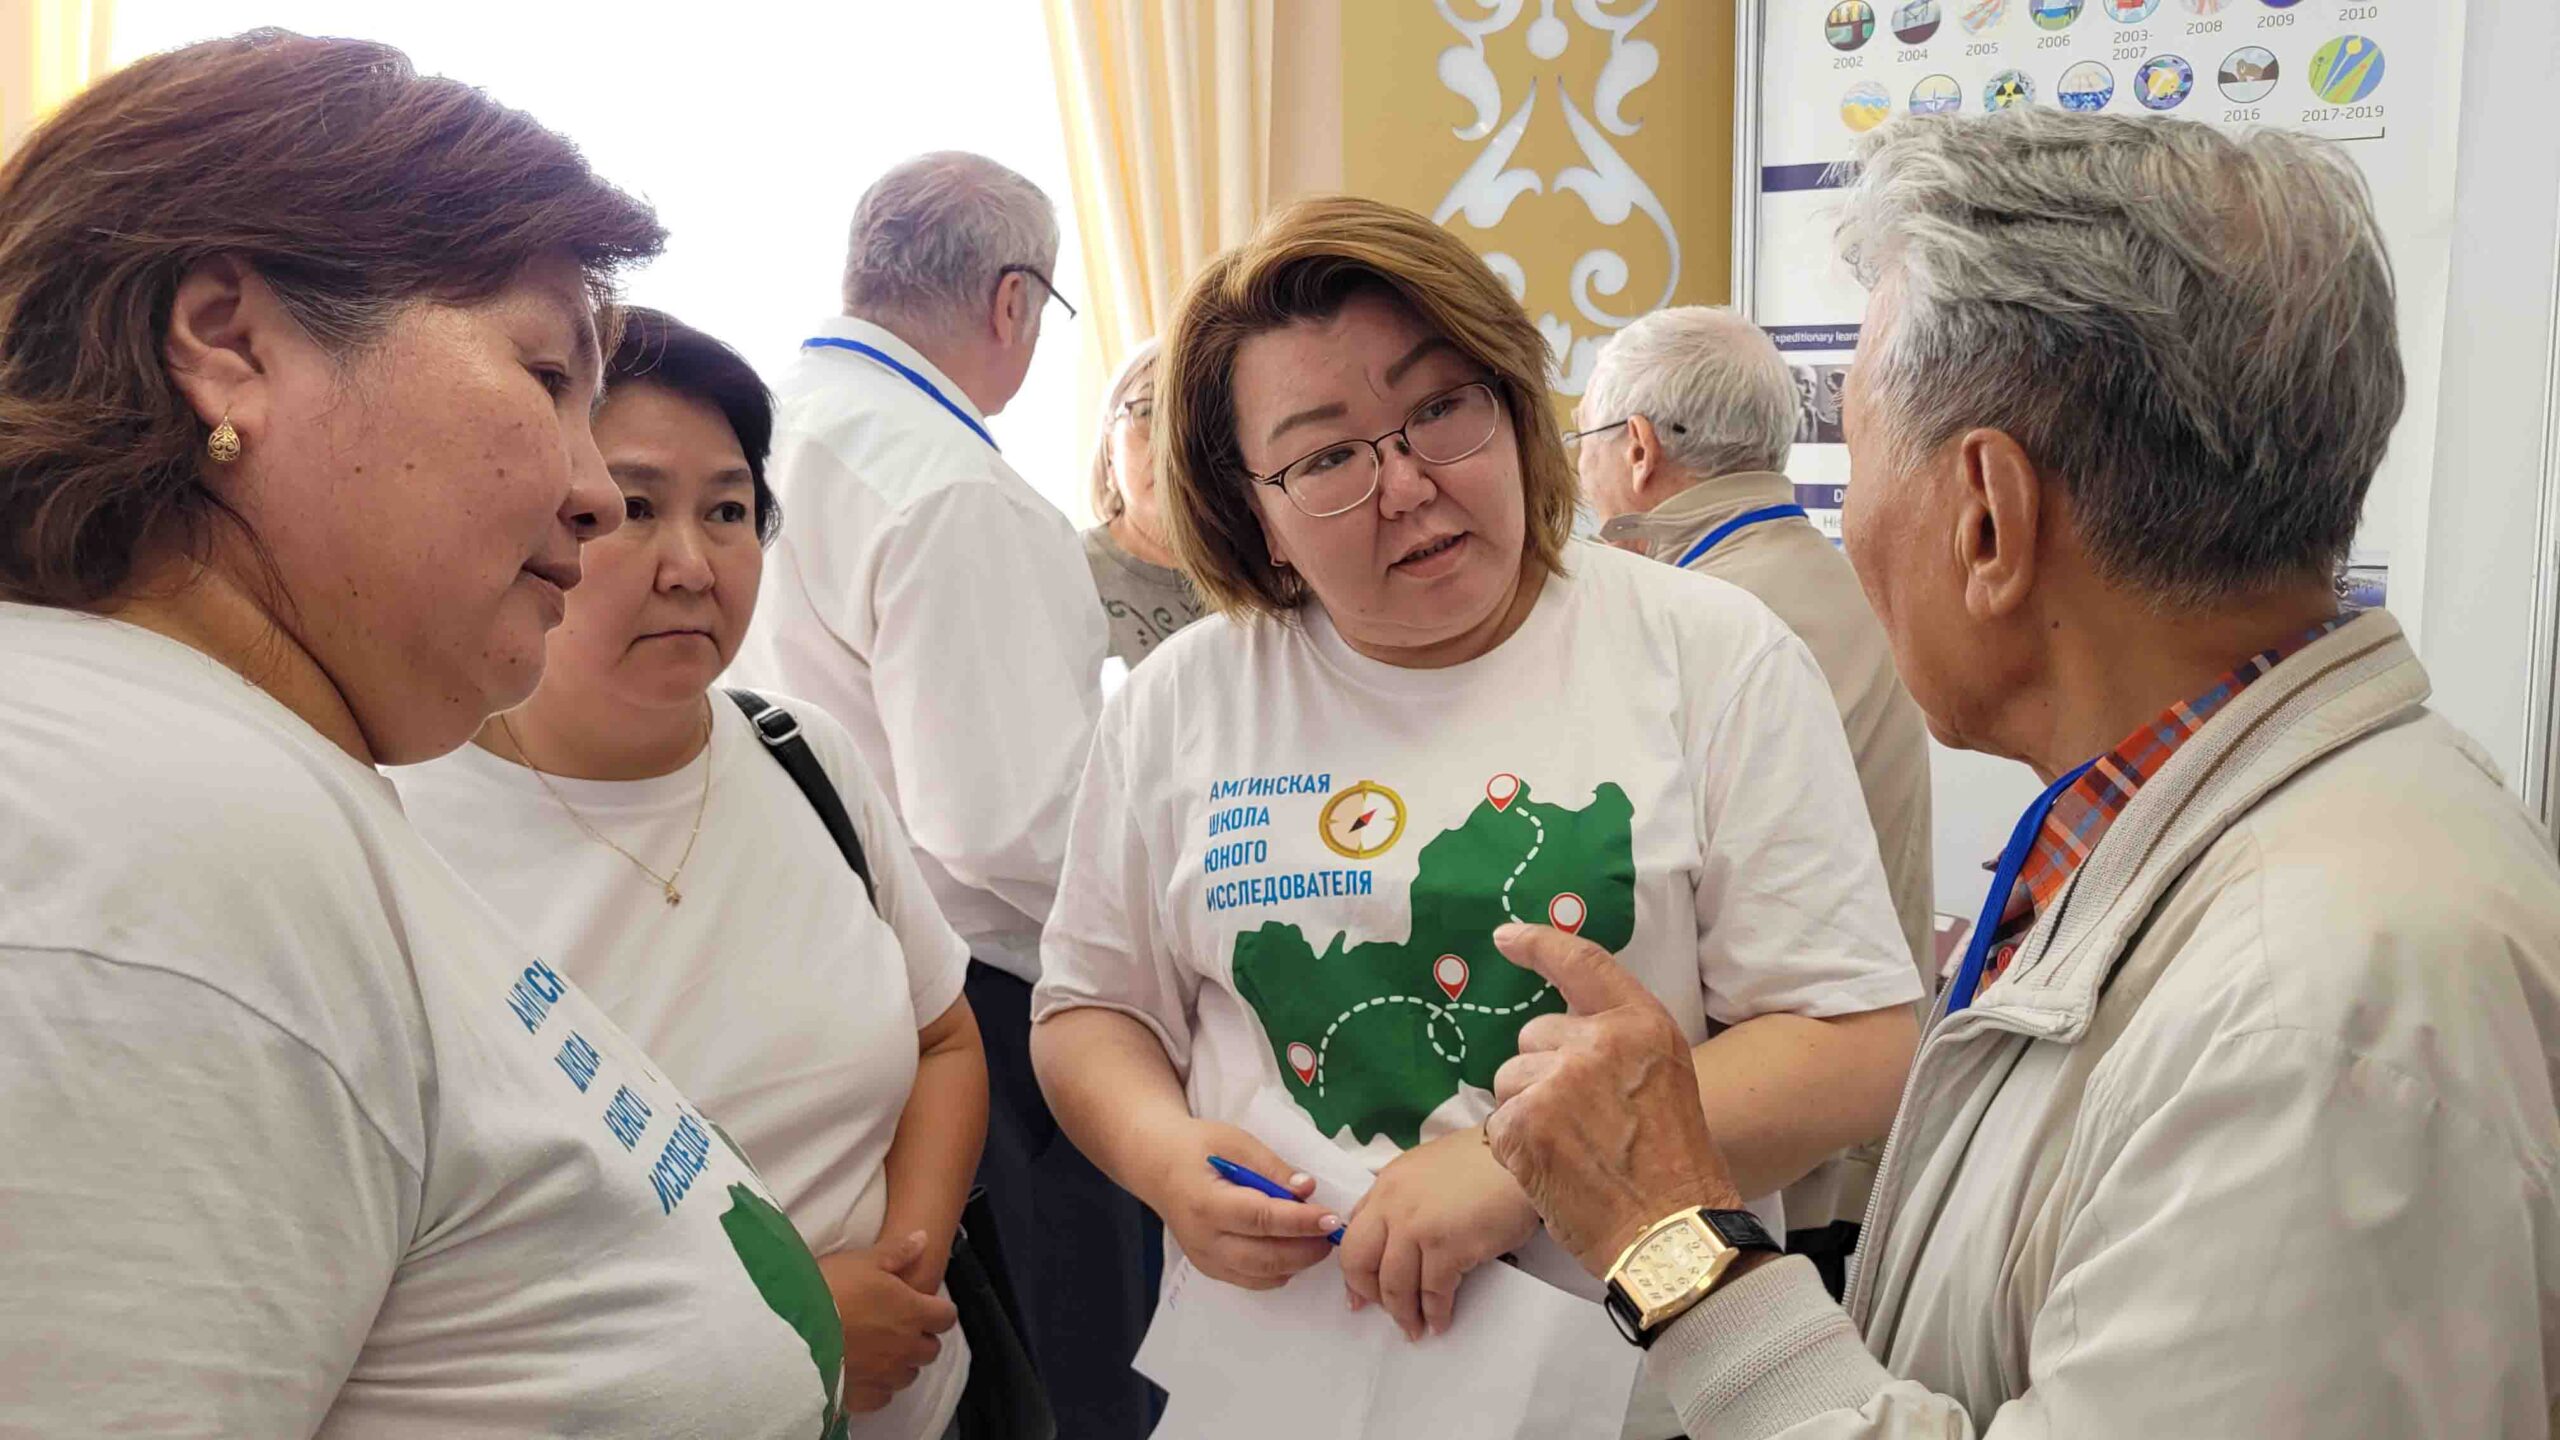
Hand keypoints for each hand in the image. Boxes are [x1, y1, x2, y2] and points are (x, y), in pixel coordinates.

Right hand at [819, 1231, 961, 1413]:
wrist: (791, 1326)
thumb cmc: (830, 1286)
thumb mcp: (863, 1260)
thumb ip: (897, 1252)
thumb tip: (923, 1239)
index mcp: (912, 1312)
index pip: (946, 1318)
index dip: (938, 1311)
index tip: (925, 1306)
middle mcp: (905, 1347)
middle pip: (931, 1350)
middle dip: (921, 1339)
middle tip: (899, 1327)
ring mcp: (884, 1374)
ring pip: (908, 1376)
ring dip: (901, 1363)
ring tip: (880, 1351)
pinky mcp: (862, 1395)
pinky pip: (882, 1397)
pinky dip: (878, 1387)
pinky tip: (864, 1374)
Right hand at [1142, 1118, 1341, 1290]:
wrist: (1158, 1165)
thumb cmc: (1198, 1148)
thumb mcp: (1236, 1143)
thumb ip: (1272, 1168)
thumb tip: (1307, 1189)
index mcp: (1206, 1202)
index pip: (1261, 1219)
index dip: (1300, 1222)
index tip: (1331, 1218)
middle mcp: (1203, 1238)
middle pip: (1263, 1256)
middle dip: (1305, 1249)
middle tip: (1332, 1234)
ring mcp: (1204, 1258)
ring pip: (1260, 1275)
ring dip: (1296, 1263)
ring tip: (1318, 1243)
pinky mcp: (1209, 1268)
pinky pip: (1250, 1280)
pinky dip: (1278, 1272)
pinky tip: (1293, 1252)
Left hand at [1339, 1126, 1540, 1339]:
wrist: (1518, 1157)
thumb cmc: (1480, 1164)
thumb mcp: (1427, 1170)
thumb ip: (1403, 1198)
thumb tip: (1394, 1237)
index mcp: (1386, 1184)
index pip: (1353, 1233)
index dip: (1353, 1270)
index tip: (1358, 1294)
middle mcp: (1393, 1205)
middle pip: (1359, 1261)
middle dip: (1369, 1293)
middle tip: (1382, 1312)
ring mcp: (1418, 1227)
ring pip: (1394, 1285)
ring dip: (1403, 1314)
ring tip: (1414, 1329)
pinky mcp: (1448, 1247)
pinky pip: (1433, 1292)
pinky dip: (1435, 1313)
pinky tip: (1440, 1321)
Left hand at [1483, 923, 1743, 1278]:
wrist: (1671, 1233)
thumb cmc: (1674, 1165)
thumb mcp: (1663, 1078)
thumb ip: (1615, 1044)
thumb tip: (1556, 1032)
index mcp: (1640, 1024)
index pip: (1581, 962)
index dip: (1539, 944)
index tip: (1507, 937)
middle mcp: (1598, 1043)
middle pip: (1533, 1036)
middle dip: (1544, 1073)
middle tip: (1586, 1122)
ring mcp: (1558, 1083)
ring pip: (1510, 1079)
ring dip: (1528, 1111)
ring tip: (1574, 1149)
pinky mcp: (1526, 1125)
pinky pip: (1500, 1122)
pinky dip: (1518, 1148)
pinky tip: (1555, 1169)